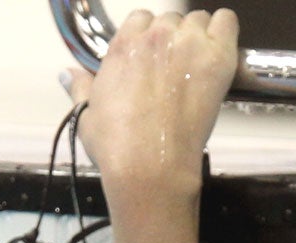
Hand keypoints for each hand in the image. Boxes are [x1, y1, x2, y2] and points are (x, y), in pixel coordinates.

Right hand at [62, 8, 238, 194]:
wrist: (150, 168)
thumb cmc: (118, 148)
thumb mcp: (88, 115)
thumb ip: (81, 87)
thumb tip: (68, 74)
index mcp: (125, 44)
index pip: (141, 20)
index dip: (148, 42)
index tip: (153, 63)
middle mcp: (156, 36)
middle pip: (171, 21)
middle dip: (173, 43)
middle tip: (175, 75)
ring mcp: (188, 44)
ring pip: (199, 21)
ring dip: (198, 39)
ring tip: (196, 70)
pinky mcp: (216, 59)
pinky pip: (227, 22)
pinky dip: (224, 33)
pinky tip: (217, 57)